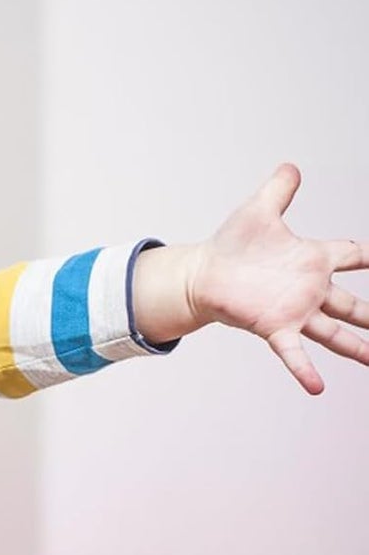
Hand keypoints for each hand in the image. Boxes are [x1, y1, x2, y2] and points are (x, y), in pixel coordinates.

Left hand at [184, 163, 368, 393]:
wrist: (202, 274)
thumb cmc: (230, 245)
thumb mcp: (259, 210)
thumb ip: (280, 189)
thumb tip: (292, 166)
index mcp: (313, 259)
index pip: (354, 254)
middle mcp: (310, 289)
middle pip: (353, 304)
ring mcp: (294, 311)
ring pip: (334, 333)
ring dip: (357, 347)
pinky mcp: (274, 328)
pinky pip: (294, 353)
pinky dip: (304, 370)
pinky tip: (318, 388)